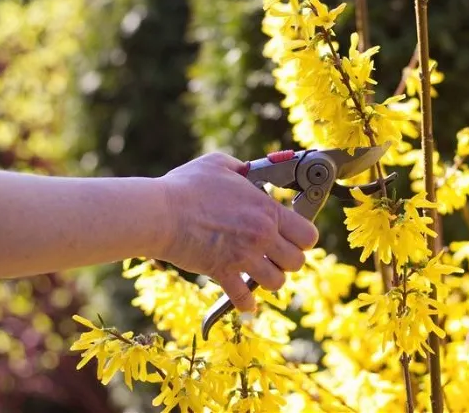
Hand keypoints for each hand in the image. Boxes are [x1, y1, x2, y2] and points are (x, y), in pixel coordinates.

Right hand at [157, 153, 318, 311]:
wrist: (160, 212)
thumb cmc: (186, 187)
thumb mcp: (218, 164)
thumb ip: (240, 168)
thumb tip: (246, 169)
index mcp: (266, 210)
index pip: (308, 234)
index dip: (303, 238)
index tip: (293, 237)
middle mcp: (262, 235)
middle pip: (297, 262)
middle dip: (288, 260)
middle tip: (275, 255)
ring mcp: (244, 256)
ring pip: (277, 282)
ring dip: (270, 279)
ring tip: (260, 272)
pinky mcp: (223, 272)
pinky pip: (244, 298)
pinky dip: (246, 303)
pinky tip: (246, 301)